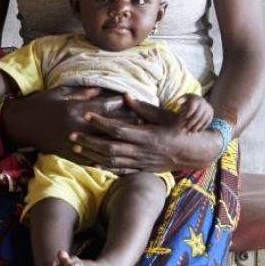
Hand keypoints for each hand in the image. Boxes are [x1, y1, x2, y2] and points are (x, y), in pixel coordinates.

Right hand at [0, 85, 130, 155]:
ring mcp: (74, 142)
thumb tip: (102, 88)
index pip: (107, 107)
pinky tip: (120, 164)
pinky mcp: (69, 154)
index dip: (124, 105)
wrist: (21, 124)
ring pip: (103, 145)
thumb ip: (83, 92)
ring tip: (137, 145)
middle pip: (109, 127)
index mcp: (78, 108)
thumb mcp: (61, 92)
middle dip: (128, 125)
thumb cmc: (42, 103)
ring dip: (121, 145)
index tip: (138, 105)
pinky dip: (106, 162)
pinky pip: (91, 160)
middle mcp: (78, 126)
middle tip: (145, 125)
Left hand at [68, 95, 221, 173]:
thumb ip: (143, 108)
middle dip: (88, 141)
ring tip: (75, 147)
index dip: (101, 122)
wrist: (194, 152)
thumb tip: (125, 95)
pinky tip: (92, 161)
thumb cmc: (179, 128)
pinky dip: (104, 166)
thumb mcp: (164, 115)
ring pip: (111, 161)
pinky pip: (119, 170)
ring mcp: (141, 162)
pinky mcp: (141, 169)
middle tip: (71, 134)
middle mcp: (142, 151)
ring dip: (91, 154)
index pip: (118, 129)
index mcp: (147, 135)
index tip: (86, 115)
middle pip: (109, 148)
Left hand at [175, 93, 213, 132]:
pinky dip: (202, 128)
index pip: (191, 109)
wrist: (200, 100)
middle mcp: (204, 104)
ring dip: (195, 128)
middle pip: (197, 116)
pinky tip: (197, 132)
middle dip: (190, 124)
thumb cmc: (189, 101)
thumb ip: (180, 100)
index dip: (186, 115)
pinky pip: (207, 122)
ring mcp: (208, 109)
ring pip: (202, 120)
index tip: (180, 121)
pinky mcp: (211, 114)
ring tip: (189, 133)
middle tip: (184, 129)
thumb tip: (177, 103)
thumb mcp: (184, 98)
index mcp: (196, 100)